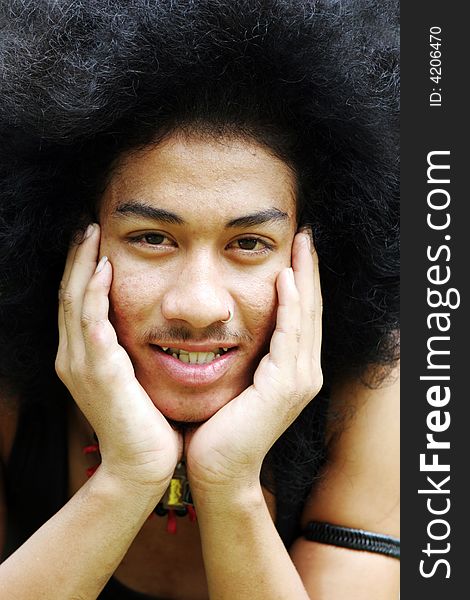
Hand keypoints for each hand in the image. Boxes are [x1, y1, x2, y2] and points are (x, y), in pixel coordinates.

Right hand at [56, 224, 180, 492]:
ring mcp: (82, 365)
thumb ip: (129, 353)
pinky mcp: (99, 372)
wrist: (142, 465)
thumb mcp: (133, 380)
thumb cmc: (146, 423)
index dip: (82, 270)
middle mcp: (74, 357)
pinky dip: (95, 294)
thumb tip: (149, 329)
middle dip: (78, 257)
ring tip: (92, 232)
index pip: (78, 303)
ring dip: (83, 264)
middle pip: (70, 294)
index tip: (94, 241)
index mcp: (83, 358)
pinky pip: (92, 323)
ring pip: (75, 301)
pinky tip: (104, 268)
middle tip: (88, 224)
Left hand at [185, 231, 322, 494]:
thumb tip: (226, 322)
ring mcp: (299, 379)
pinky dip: (290, 306)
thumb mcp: (235, 379)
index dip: (301, 280)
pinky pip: (290, 336)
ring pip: (306, 317)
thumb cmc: (218, 425)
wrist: (216, 469)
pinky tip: (286, 279)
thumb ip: (243, 351)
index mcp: (291, 369)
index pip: (300, 315)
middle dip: (309, 270)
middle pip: (310, 310)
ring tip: (302, 245)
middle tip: (306, 235)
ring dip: (304, 278)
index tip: (295, 248)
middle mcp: (303, 371)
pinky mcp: (284, 386)